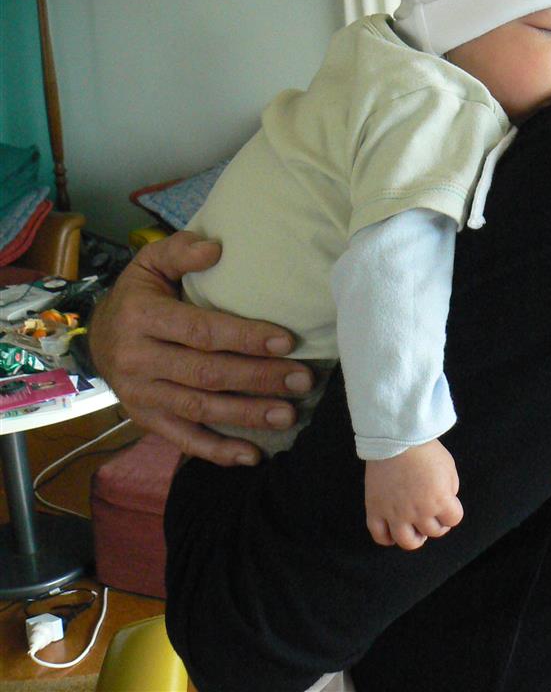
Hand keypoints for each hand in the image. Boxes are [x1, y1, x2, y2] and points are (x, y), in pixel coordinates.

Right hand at [88, 231, 314, 465]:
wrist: (96, 336)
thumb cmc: (139, 294)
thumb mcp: (149, 262)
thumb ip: (179, 250)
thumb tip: (215, 248)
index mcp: (142, 317)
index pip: (200, 330)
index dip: (244, 337)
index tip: (287, 341)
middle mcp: (138, 360)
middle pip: (206, 373)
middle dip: (258, 378)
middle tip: (302, 380)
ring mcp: (140, 395)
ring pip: (199, 408)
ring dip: (247, 415)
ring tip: (288, 415)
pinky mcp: (145, 419)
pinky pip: (182, 439)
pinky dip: (216, 451)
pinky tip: (251, 455)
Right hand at [365, 439, 463, 550]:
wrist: (396, 436)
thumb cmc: (424, 448)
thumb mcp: (449, 466)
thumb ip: (450, 488)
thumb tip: (445, 501)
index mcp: (439, 500)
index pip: (453, 520)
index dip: (451, 512)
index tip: (447, 504)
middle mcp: (418, 512)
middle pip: (432, 531)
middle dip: (435, 523)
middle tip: (430, 513)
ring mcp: (395, 513)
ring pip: (408, 542)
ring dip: (415, 537)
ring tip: (414, 528)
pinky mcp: (376, 509)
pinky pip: (380, 535)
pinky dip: (387, 538)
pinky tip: (393, 531)